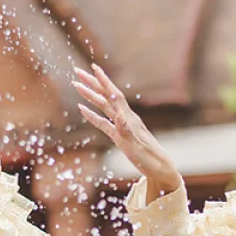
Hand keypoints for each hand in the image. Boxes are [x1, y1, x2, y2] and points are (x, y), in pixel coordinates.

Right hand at [72, 64, 180, 195]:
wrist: (158, 167)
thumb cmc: (148, 158)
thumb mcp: (135, 144)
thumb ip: (126, 130)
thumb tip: (118, 115)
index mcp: (128, 117)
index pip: (115, 95)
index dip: (104, 81)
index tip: (94, 67)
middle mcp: (125, 117)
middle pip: (107, 96)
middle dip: (92, 83)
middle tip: (77, 71)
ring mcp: (121, 125)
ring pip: (104, 106)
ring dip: (90, 95)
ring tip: (77, 85)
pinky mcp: (118, 135)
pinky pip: (103, 122)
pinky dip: (92, 115)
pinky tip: (82, 109)